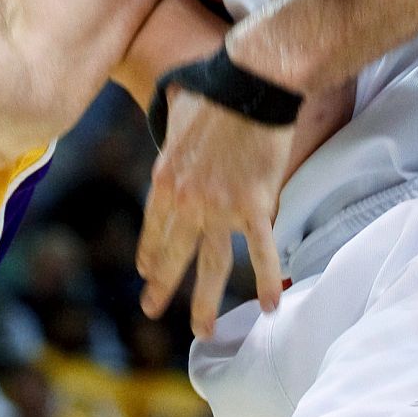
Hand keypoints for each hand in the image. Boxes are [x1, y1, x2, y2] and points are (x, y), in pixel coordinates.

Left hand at [136, 87, 292, 338]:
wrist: (250, 85)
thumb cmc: (214, 90)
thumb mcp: (175, 111)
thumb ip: (170, 130)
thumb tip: (169, 117)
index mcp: (165, 178)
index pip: (153, 227)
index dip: (150, 253)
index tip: (147, 273)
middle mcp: (187, 201)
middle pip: (174, 254)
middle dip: (163, 288)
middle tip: (152, 310)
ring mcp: (220, 208)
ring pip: (211, 266)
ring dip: (206, 303)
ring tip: (203, 331)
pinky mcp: (255, 206)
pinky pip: (260, 253)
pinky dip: (265, 282)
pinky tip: (269, 307)